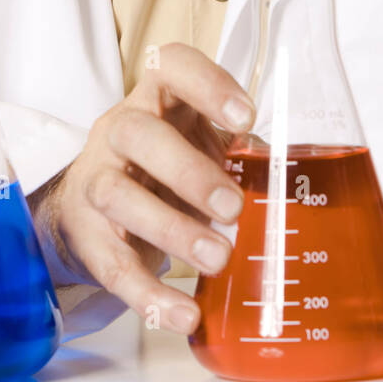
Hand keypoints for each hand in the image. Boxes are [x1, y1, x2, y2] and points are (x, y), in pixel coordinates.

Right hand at [30, 43, 253, 332]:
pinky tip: (185, 314)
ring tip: (219, 257)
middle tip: (234, 205)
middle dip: (188, 170)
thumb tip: (294, 178)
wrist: (90, 204)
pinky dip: (150, 296)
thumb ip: (239, 152)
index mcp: (155, 99)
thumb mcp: (198, 142)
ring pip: (118, 197)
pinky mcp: (88, 237)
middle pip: (138, 134)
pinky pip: (113, 266)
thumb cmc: (164, 164)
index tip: (245, 117)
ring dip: (172, 230)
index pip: (170, 67)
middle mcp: (118, 132)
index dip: (206, 85)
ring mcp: (97, 182)